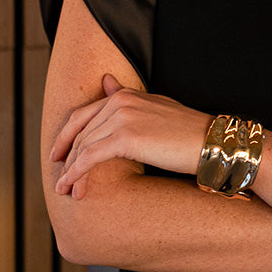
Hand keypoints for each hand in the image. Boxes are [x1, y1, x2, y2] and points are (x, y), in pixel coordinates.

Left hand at [51, 75, 211, 198]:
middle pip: (80, 130)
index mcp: (125, 94)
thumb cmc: (189, 133)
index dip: (68, 135)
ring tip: (65, 190)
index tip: (59, 154)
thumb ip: (128, 98)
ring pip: (83, 146)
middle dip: (65, 155)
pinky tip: (72, 187)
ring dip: (70, 171)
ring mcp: (122, 117)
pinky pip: (90, 157)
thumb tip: (107, 81)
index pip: (85, 114)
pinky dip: (76, 174)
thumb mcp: (155, 108)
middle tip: (58, 177)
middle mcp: (120, 101)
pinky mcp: (125, 138)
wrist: (213, 143)